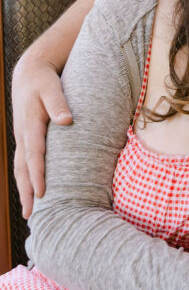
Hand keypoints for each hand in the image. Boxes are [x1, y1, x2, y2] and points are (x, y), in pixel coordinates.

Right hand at [11, 51, 71, 216]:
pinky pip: (22, 164)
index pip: (34, 155)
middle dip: (27, 192)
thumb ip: (58, 103)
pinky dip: (25, 180)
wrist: (28, 74)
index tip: (41, 193)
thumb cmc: (44, 81)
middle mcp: (23, 135)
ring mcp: (22, 138)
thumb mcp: (51, 87)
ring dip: (24, 190)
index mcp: (31, 125)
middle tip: (31, 215)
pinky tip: (30, 193)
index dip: (38, 175)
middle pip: (23, 169)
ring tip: (29, 213)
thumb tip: (67, 120)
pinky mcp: (25, 139)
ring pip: (20, 169)